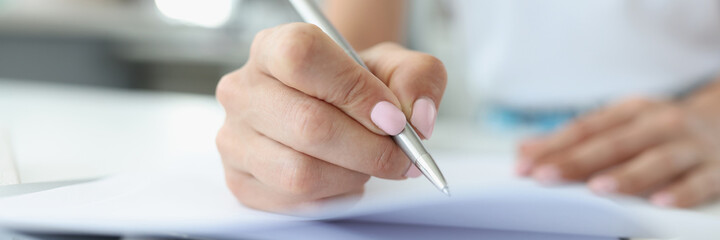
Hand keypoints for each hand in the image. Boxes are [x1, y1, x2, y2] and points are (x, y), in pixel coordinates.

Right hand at [216, 23, 446, 211]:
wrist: (331, 110)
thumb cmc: (355, 87)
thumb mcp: (393, 66)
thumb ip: (418, 77)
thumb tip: (417, 118)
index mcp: (274, 47)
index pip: (304, 58)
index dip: (355, 90)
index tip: (392, 117)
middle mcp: (244, 90)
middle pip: (308, 125)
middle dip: (369, 148)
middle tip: (398, 155)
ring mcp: (235, 138)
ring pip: (301, 172)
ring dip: (352, 175)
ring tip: (366, 162)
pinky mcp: (240, 180)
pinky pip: (294, 201)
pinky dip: (333, 196)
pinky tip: (343, 176)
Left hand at [517, 98, 719, 207]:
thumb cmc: (661, 128)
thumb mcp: (620, 123)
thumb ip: (575, 138)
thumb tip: (524, 149)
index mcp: (631, 111)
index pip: (585, 129)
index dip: (553, 146)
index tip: (524, 165)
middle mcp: (659, 124)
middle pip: (613, 143)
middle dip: (576, 160)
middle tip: (546, 175)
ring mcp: (690, 145)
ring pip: (657, 160)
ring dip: (627, 174)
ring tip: (599, 188)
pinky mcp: (717, 168)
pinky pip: (701, 181)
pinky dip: (682, 191)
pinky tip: (662, 202)